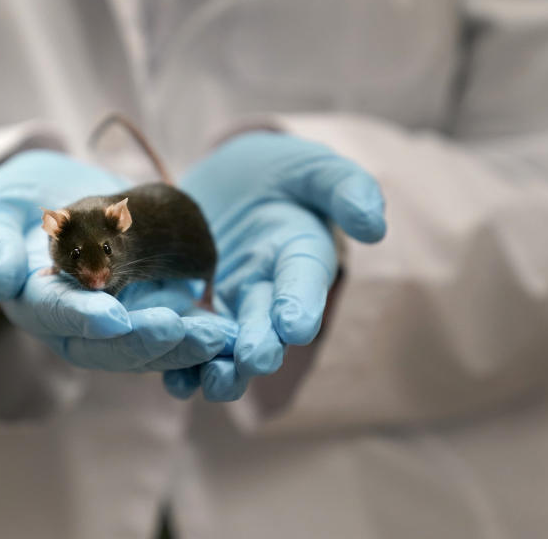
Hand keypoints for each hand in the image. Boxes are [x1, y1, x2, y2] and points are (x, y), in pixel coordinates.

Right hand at [0, 150, 229, 370]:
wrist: (40, 203)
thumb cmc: (8, 206)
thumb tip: (5, 282)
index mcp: (33, 301)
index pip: (58, 315)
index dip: (84, 319)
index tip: (115, 318)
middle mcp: (70, 324)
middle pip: (106, 346)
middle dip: (147, 342)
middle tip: (187, 332)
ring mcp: (106, 324)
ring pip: (142, 348)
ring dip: (181, 347)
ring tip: (218, 336)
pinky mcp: (137, 315)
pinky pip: (165, 337)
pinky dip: (194, 339)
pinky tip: (226, 333)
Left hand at [164, 132, 386, 400]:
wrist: (227, 181)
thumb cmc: (277, 170)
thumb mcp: (310, 167)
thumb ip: (345, 188)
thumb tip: (375, 227)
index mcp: (301, 256)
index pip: (305, 280)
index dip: (301, 304)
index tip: (296, 326)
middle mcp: (269, 291)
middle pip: (266, 325)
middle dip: (261, 345)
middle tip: (253, 359)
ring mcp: (230, 306)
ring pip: (228, 348)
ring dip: (222, 368)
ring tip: (214, 379)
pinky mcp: (192, 311)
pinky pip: (188, 344)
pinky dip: (180, 364)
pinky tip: (172, 379)